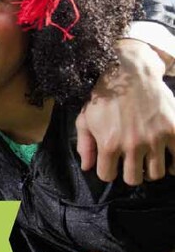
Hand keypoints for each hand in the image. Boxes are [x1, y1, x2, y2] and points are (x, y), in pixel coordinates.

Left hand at [77, 39, 174, 184]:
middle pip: (133, 179)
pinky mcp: (173, 130)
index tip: (111, 163)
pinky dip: (174, 163)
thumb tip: (86, 168)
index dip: (108, 170)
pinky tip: (167, 157)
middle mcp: (132, 144)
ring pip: (156, 174)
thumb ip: (85, 145)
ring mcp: (155, 138)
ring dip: (151, 169)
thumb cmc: (105, 95)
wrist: (131, 72)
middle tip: (131, 163)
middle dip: (130, 173)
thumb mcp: (86, 118)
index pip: (107, 175)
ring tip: (148, 159)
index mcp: (109, 143)